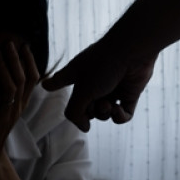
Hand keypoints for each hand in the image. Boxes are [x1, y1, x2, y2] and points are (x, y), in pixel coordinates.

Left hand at [0, 42, 39, 169]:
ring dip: (4, 67)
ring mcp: (7, 114)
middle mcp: (17, 108)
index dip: (30, 61)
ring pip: (12, 85)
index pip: (33, 79)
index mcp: (21, 104)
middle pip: (24, 78)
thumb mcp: (0, 108)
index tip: (24, 46)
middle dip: (16, 58)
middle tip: (9, 42)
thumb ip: (2, 91)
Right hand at [41, 36, 155, 131]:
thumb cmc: (102, 66)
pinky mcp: (130, 94)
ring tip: (108, 105)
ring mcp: (113, 88)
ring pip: (104, 113)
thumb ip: (75, 112)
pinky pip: (123, 114)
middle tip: (94, 104)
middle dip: (89, 111)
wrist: (132, 52)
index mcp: (79, 75)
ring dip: (105, 114)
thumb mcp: (81, 91)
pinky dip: (119, 116)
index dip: (55, 83)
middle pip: (86, 107)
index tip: (46, 85)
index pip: (62, 80)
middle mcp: (94, 81)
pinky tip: (117, 109)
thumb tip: (85, 128)